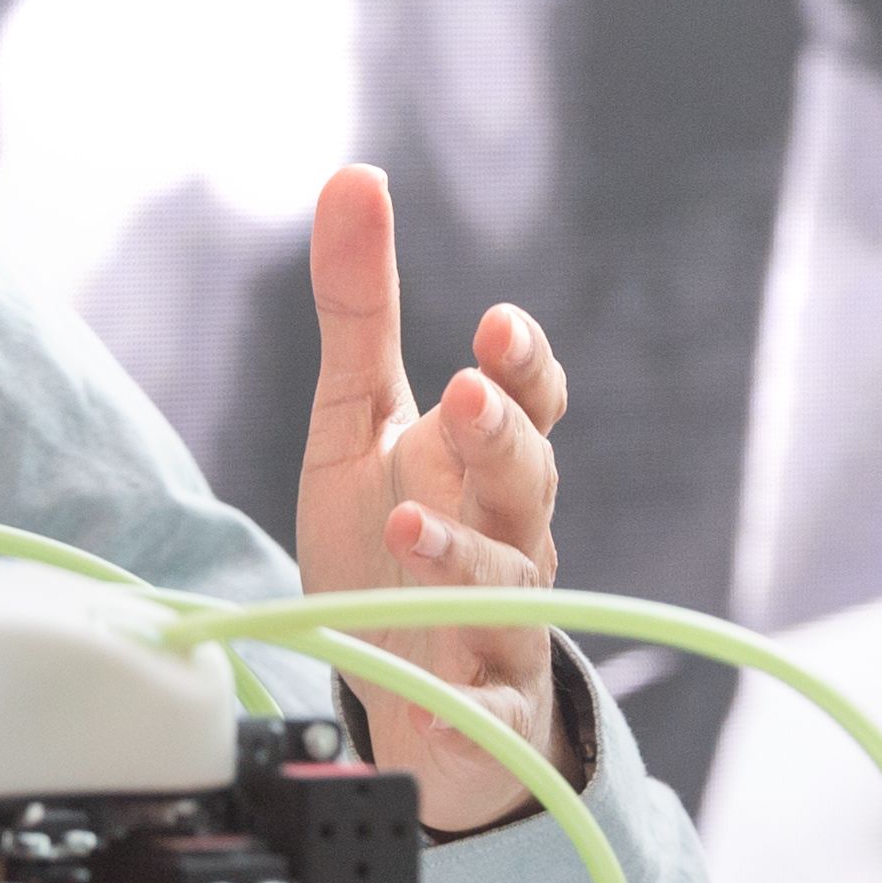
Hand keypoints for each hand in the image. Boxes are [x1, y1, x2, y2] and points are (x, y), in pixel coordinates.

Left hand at [290, 165, 571, 833]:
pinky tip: (429, 697)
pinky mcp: (482, 706)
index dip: (522, 366)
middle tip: (467, 396)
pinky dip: (459, 703)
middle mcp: (510, 533)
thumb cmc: (390, 538)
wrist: (405, 685)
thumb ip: (359, 309)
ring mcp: (502, 620)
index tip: (494, 326)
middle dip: (503, 435)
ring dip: (464, 555)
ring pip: (508, 581)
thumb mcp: (358, 421)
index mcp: (482, 461)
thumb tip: (353, 176)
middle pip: (528, 478)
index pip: (528, 401)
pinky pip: (484, 702)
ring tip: (410, 526)